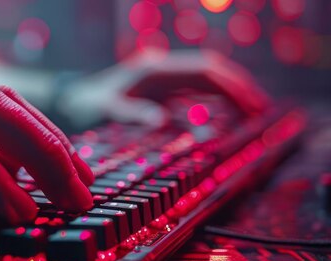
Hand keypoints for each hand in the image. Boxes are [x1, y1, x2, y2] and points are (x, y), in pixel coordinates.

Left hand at [58, 50, 269, 127]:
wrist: (69, 102)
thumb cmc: (85, 108)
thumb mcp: (105, 113)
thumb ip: (132, 115)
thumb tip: (162, 121)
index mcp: (154, 70)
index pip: (204, 73)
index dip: (231, 88)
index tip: (252, 107)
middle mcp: (161, 69)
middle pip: (211, 71)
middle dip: (238, 88)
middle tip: (261, 111)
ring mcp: (161, 77)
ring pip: (205, 79)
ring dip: (229, 92)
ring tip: (253, 112)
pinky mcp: (159, 89)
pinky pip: (194, 90)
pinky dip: (213, 101)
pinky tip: (225, 116)